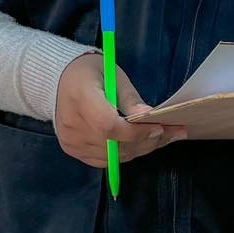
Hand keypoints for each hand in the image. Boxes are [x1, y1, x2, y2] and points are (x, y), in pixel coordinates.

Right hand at [54, 53, 185, 169]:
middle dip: (147, 141)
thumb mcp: (113, 75)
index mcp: (81, 98)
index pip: (109, 126)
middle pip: (114, 145)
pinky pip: (105, 161)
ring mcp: (71, 141)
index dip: (137, 132)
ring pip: (113, 157)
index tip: (160, 127)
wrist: (59, 79)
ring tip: (162, 138)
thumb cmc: (90, 72)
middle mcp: (72, 124)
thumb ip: (130, 99)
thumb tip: (149, 118)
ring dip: (141, 149)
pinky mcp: (73, 150)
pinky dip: (126, 153)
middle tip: (174, 133)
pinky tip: (142, 143)